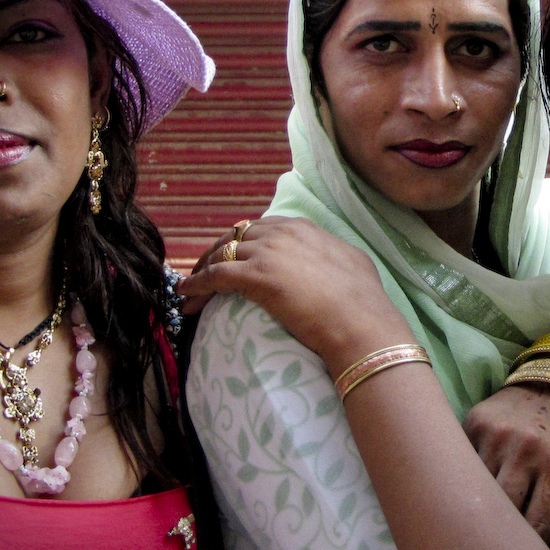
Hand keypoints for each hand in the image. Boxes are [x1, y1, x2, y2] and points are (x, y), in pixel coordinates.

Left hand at [178, 216, 411, 371]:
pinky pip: (214, 276)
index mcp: (304, 228)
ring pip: (220, 253)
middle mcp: (282, 233)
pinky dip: (196, 284)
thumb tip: (328, 258)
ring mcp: (267, 252)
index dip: (242, 242)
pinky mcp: (255, 275)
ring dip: (202, 270)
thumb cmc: (364, 301)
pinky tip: (186, 296)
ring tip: (190, 288)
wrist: (360, 321)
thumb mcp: (350, 263)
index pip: (261, 227)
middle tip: (203, 271)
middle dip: (216, 252)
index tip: (233, 256)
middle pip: (235, 236)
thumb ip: (330, 253)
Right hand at [464, 384, 549, 543]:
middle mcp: (528, 450)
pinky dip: (459, 481)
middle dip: (497, 538)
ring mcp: (498, 435)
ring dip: (472, 512)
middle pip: (503, 511)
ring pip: (476, 489)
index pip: (538, 527)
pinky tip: (455, 499)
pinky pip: (461, 462)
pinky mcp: (475, 422)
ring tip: (464, 537)